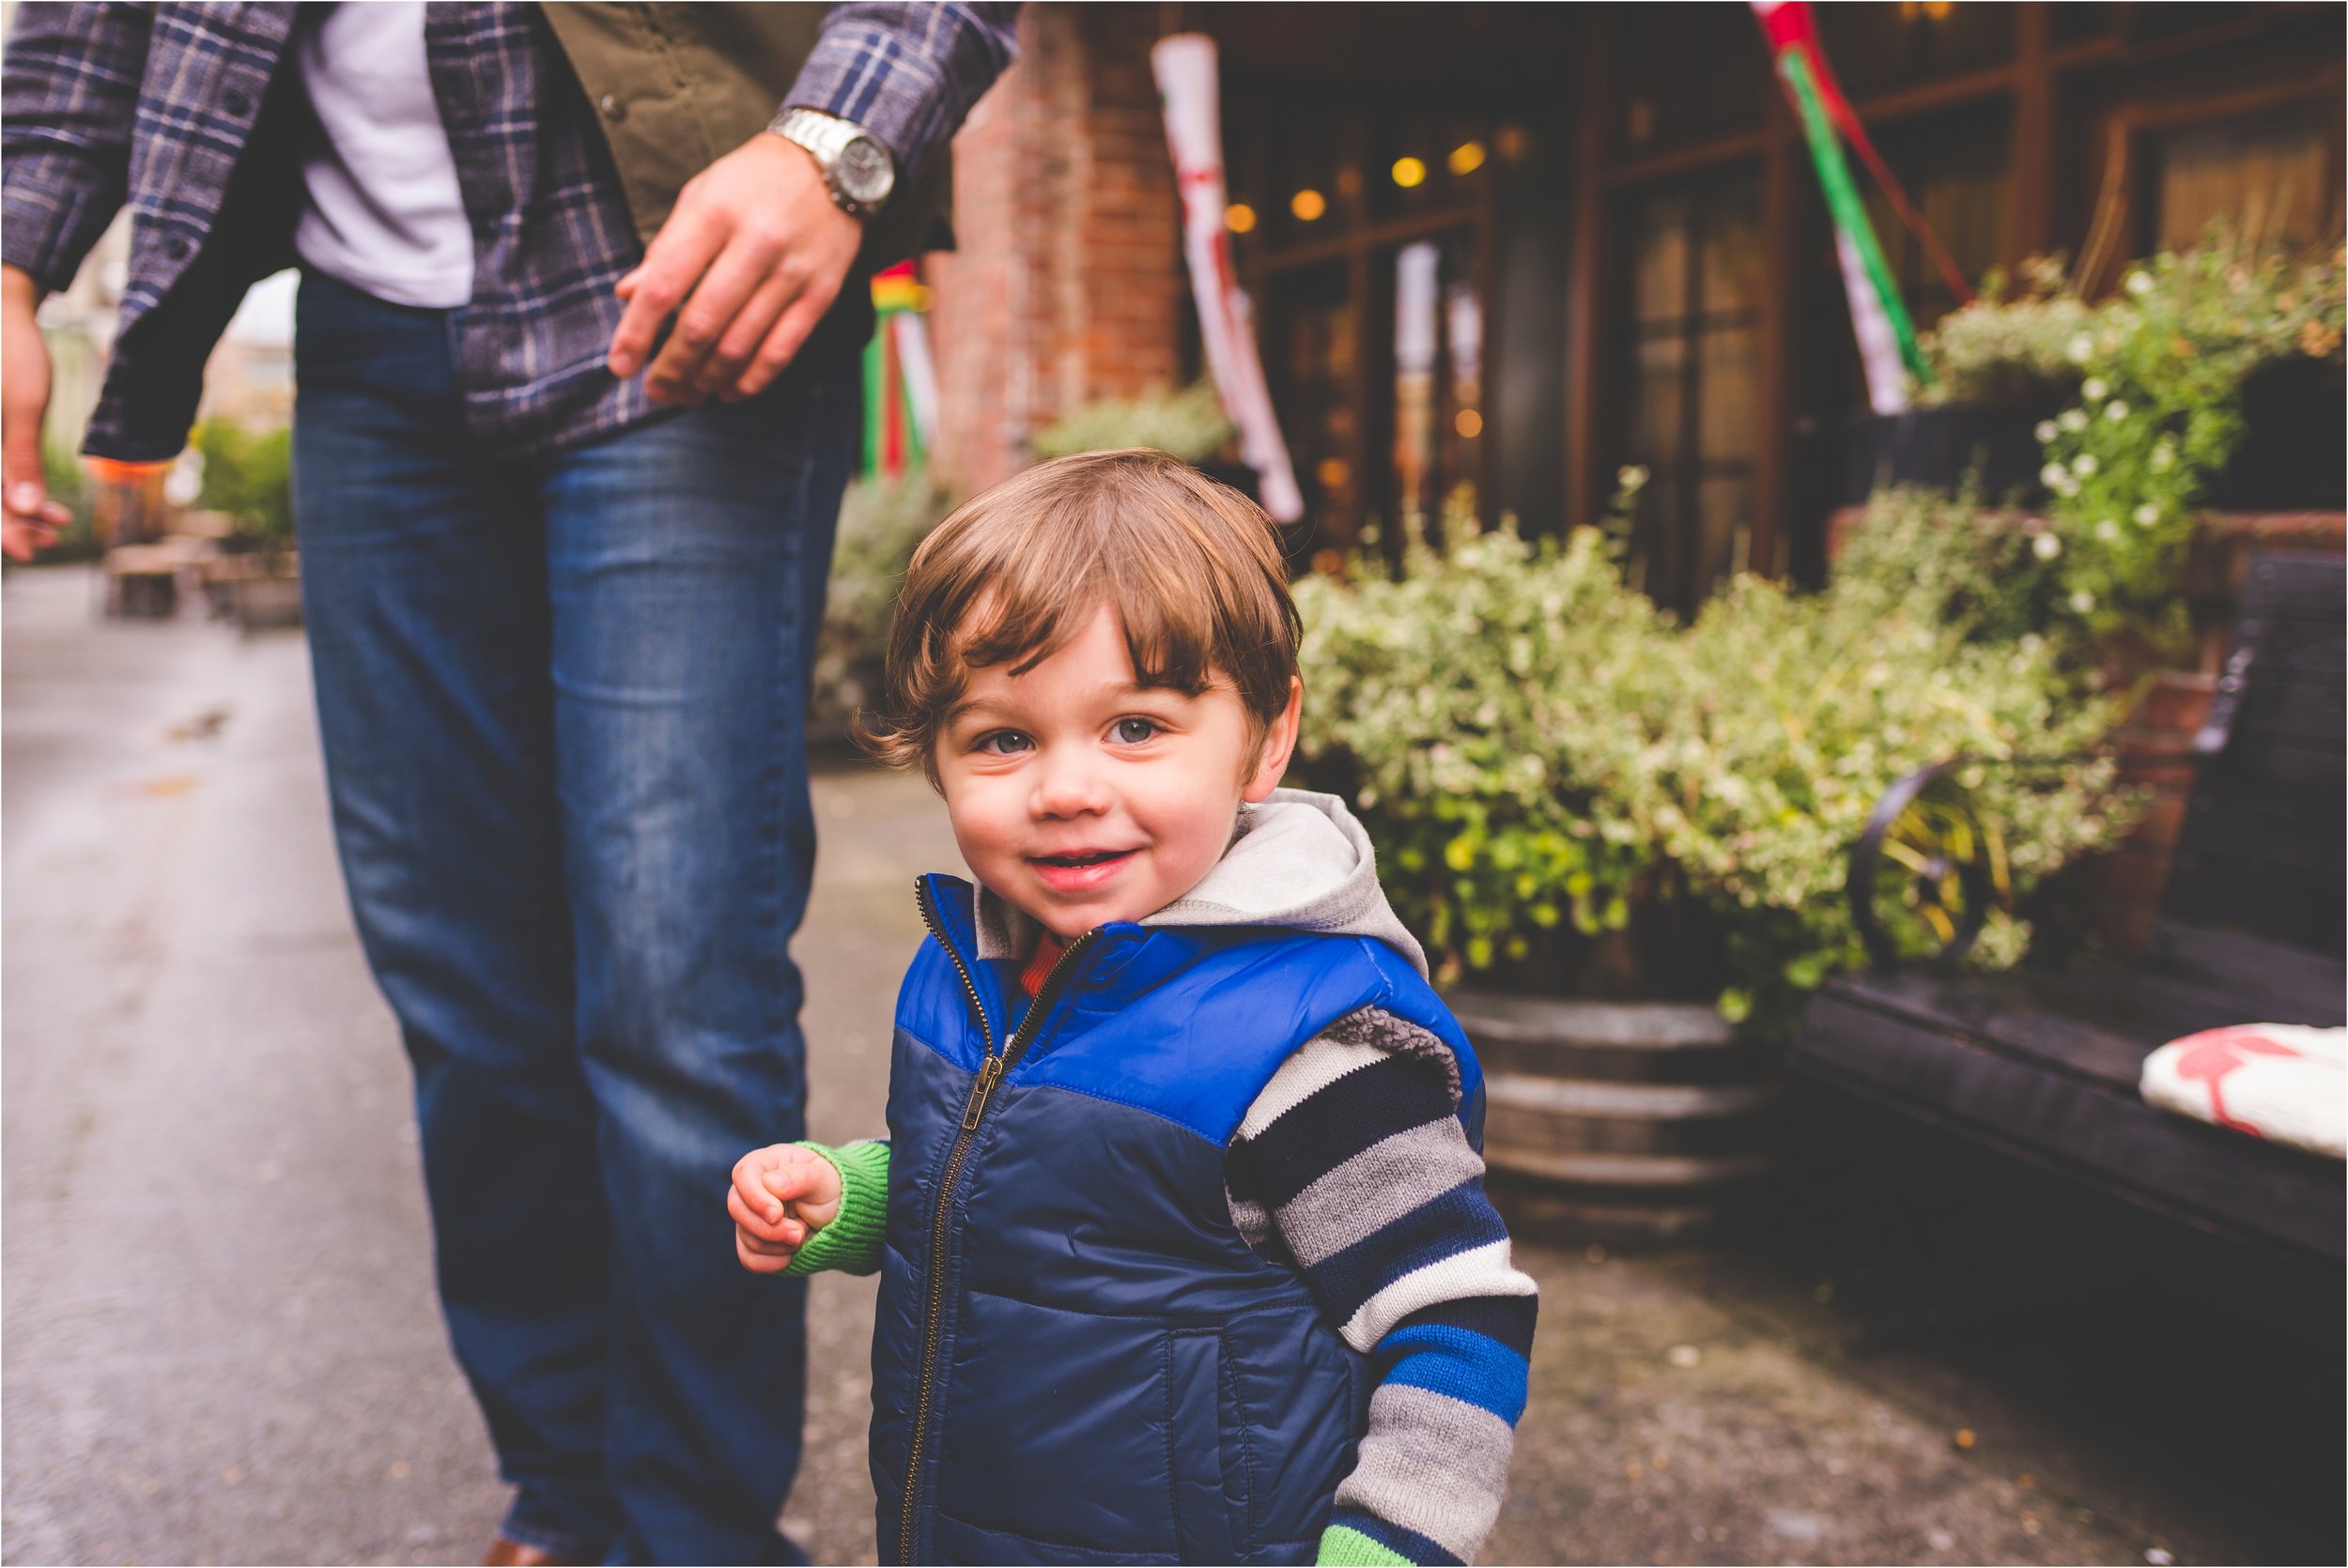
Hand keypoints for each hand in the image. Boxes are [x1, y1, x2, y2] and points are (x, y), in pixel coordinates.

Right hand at [3, 265, 68, 562]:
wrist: (5, 311)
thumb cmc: (12, 350)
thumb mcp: (23, 404)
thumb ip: (21, 457)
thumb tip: (24, 507)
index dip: (0, 530)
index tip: (30, 552)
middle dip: (11, 523)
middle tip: (50, 541)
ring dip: (18, 510)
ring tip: (55, 526)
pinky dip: (17, 488)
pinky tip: (48, 507)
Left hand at [607, 133, 864, 407]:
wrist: (834, 164)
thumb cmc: (753, 181)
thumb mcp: (701, 196)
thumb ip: (666, 247)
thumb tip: (628, 296)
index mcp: (713, 214)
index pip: (665, 285)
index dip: (638, 332)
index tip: (621, 366)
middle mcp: (754, 244)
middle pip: (703, 325)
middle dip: (672, 367)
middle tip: (656, 391)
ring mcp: (792, 272)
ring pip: (741, 346)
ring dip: (708, 380)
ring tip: (688, 394)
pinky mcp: (820, 294)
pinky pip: (782, 350)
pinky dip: (752, 380)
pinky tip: (731, 391)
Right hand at [729, 1143, 843, 1273]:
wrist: (835, 1211)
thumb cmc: (826, 1186)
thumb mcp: (821, 1177)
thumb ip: (799, 1177)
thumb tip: (771, 1184)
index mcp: (763, 1164)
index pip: (743, 1176)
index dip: (756, 1198)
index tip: (776, 1215)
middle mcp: (749, 1189)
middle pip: (738, 1210)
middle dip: (770, 1229)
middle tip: (799, 1233)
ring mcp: (748, 1216)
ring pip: (746, 1237)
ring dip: (778, 1244)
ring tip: (802, 1233)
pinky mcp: (751, 1241)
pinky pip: (749, 1258)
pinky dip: (771, 1262)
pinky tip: (790, 1256)